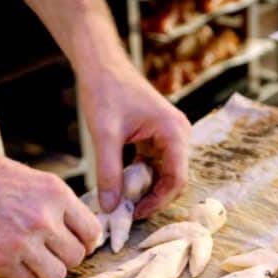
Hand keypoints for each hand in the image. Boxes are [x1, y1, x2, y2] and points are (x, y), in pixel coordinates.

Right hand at [0, 137, 100, 277]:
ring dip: (45, 272)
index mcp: (56, 193)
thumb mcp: (27, 175)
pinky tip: (8, 261)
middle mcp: (45, 218)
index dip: (85, 242)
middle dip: (64, 258)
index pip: (92, 231)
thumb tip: (69, 224)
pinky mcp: (0, 259)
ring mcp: (24, 241)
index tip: (75, 244)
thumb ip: (51, 201)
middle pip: (76, 257)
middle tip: (49, 253)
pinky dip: (19, 276)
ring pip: (56, 275)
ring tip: (30, 260)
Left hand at [78, 58, 190, 217]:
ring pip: (163, 175)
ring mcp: (168, 137)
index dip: (158, 201)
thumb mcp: (104, 134)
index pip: (177, 178)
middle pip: (173, 179)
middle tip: (127, 211)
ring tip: (122, 200)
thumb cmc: (105, 90)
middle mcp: (177, 135)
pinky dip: (138, 178)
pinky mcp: (156, 138)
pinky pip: (153, 166)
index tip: (135, 213)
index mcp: (174, 132)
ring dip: (145, 189)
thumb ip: (109, 172)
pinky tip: (120, 185)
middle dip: (152, 197)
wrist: (100, 64)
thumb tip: (110, 208)